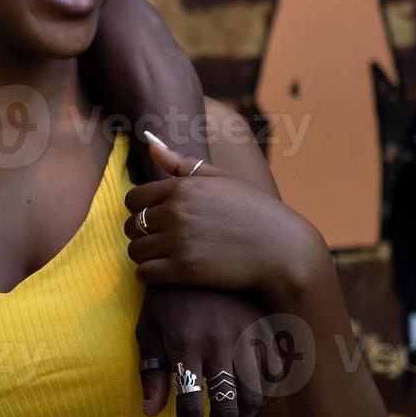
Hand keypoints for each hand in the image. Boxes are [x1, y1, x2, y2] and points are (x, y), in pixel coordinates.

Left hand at [122, 133, 324, 300]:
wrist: (284, 249)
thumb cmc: (253, 211)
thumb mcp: (221, 179)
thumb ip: (181, 163)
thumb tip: (150, 142)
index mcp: (182, 187)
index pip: (134, 198)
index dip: (140, 210)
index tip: (154, 218)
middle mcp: (176, 212)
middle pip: (131, 225)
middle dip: (141, 233)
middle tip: (160, 239)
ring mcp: (180, 242)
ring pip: (135, 250)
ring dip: (145, 255)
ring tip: (162, 256)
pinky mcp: (185, 270)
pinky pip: (145, 273)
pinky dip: (149, 274)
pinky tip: (164, 272)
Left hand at [136, 287, 269, 416]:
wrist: (199, 249)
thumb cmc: (166, 295)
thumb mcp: (148, 327)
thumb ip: (151, 370)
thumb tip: (151, 413)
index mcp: (183, 343)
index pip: (188, 405)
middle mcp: (218, 342)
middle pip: (225, 406)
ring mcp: (246, 335)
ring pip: (254, 394)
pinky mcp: (264, 328)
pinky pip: (274, 372)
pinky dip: (267, 394)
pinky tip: (252, 405)